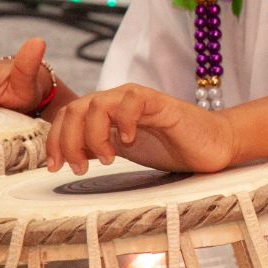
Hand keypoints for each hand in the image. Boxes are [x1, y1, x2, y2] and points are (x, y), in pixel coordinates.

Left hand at [48, 84, 236, 174]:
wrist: (211, 146)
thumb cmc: (171, 149)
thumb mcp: (125, 152)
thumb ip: (99, 149)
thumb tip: (68, 158)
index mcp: (107, 112)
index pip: (68, 116)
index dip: (55, 140)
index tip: (56, 167)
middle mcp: (118, 101)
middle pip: (76, 109)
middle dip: (68, 140)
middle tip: (79, 168)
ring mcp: (137, 100)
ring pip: (97, 104)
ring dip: (93, 135)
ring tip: (108, 159)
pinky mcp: (159, 103)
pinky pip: (130, 101)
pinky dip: (123, 122)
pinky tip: (129, 142)